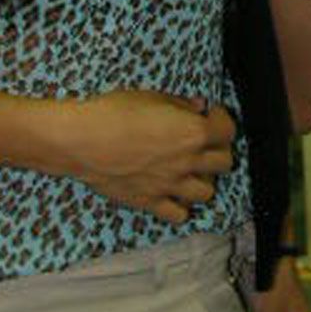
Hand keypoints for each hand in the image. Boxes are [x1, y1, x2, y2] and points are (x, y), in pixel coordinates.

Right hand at [58, 90, 234, 220]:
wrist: (82, 140)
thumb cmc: (114, 112)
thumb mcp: (151, 96)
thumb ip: (180, 104)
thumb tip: (198, 107)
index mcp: (193, 132)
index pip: (228, 131)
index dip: (222, 120)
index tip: (210, 114)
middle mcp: (188, 162)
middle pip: (224, 163)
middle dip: (217, 149)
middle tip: (202, 142)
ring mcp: (171, 185)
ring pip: (207, 192)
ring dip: (202, 180)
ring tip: (188, 170)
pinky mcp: (151, 202)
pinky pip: (179, 215)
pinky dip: (180, 206)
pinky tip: (171, 192)